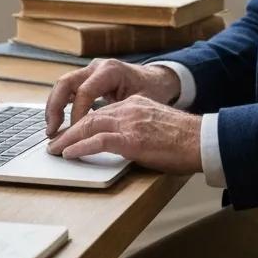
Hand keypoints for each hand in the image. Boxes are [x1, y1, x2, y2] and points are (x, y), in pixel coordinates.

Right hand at [44, 59, 180, 136]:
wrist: (157, 79)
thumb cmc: (151, 91)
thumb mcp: (140, 102)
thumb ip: (119, 114)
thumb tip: (99, 133)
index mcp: (110, 70)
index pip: (84, 92)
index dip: (77, 114)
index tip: (75, 134)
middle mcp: (97, 66)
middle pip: (65, 83)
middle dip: (55, 108)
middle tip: (52, 131)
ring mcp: (90, 70)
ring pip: (63, 85)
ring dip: (54, 107)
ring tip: (51, 130)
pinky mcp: (88, 77)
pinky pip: (68, 89)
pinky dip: (61, 104)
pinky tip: (59, 122)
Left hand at [46, 95, 202, 173]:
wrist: (203, 141)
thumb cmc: (186, 140)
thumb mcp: (158, 126)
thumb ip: (140, 128)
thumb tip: (126, 143)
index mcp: (136, 104)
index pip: (102, 111)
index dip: (82, 122)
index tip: (71, 132)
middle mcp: (130, 108)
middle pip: (90, 116)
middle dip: (69, 130)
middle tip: (55, 142)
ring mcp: (130, 123)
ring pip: (89, 126)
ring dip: (68, 139)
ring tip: (56, 150)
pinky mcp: (132, 139)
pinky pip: (98, 141)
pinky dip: (80, 147)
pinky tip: (69, 154)